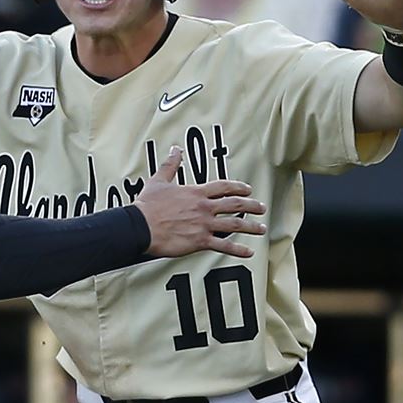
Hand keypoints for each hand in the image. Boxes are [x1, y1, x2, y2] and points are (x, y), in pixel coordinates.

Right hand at [134, 147, 266, 258]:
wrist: (140, 226)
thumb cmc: (147, 206)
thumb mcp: (159, 180)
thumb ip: (170, 165)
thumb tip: (175, 150)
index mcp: (196, 192)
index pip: (224, 187)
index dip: (238, 187)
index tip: (248, 190)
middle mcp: (204, 207)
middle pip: (236, 205)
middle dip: (252, 206)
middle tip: (262, 208)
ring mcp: (204, 224)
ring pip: (235, 224)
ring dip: (251, 227)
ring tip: (261, 229)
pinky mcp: (200, 241)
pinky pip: (224, 246)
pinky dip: (238, 250)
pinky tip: (249, 252)